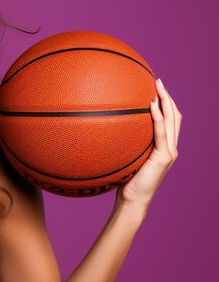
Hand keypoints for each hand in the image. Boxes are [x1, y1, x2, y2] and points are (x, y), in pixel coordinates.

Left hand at [115, 78, 181, 210]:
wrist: (131, 200)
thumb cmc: (124, 181)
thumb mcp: (126, 158)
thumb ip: (125, 144)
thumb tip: (106, 130)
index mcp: (164, 147)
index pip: (169, 120)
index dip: (166, 103)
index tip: (156, 88)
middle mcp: (171, 148)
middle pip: (175, 116)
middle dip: (168, 97)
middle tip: (158, 81)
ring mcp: (169, 152)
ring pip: (172, 120)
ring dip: (166, 101)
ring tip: (158, 86)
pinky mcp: (164, 157)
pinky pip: (161, 132)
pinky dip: (158, 117)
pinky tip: (151, 105)